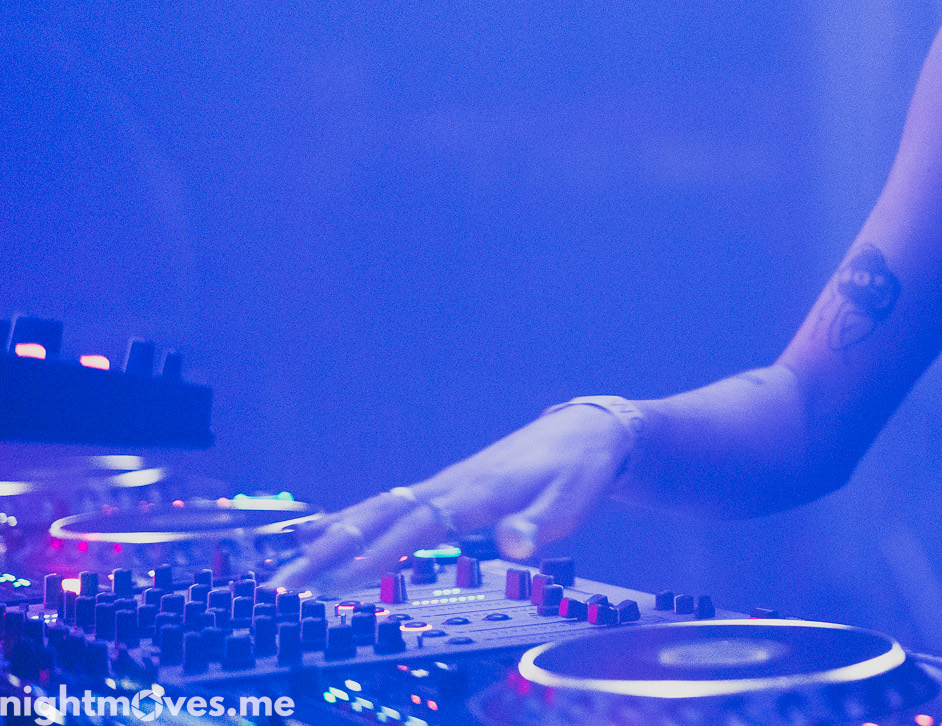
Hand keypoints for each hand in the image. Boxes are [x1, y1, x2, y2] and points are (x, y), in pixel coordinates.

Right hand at [273, 403, 632, 591]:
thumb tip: (514, 546)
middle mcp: (449, 486)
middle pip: (380, 518)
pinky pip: (384, 507)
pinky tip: (311, 534)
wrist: (582, 432)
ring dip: (329, 540)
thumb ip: (541, 525)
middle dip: (332, 551)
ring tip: (285, 570)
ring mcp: (440, 485)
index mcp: (478, 492)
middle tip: (286, 584)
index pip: (423, 525)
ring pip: (374, 511)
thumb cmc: (576, 473)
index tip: (346, 577)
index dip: (386, 550)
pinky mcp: (439, 490)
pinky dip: (346, 520)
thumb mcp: (572, 502)